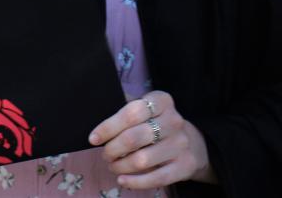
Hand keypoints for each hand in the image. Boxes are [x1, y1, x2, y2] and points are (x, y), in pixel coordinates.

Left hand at [89, 90, 216, 188]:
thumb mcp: (145, 109)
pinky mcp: (186, 165)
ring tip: (112, 165)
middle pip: (134, 137)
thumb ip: (125, 111)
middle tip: (105, 155)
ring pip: (142, 159)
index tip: (93, 139)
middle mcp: (174, 121)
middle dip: (112, 149)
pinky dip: (136, 182)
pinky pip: (157, 178)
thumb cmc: (156, 123)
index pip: (131, 113)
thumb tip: (96, 120)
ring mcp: (181, 144)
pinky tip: (122, 180)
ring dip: (121, 166)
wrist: (191, 142)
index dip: (108, 127)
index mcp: (161, 101)